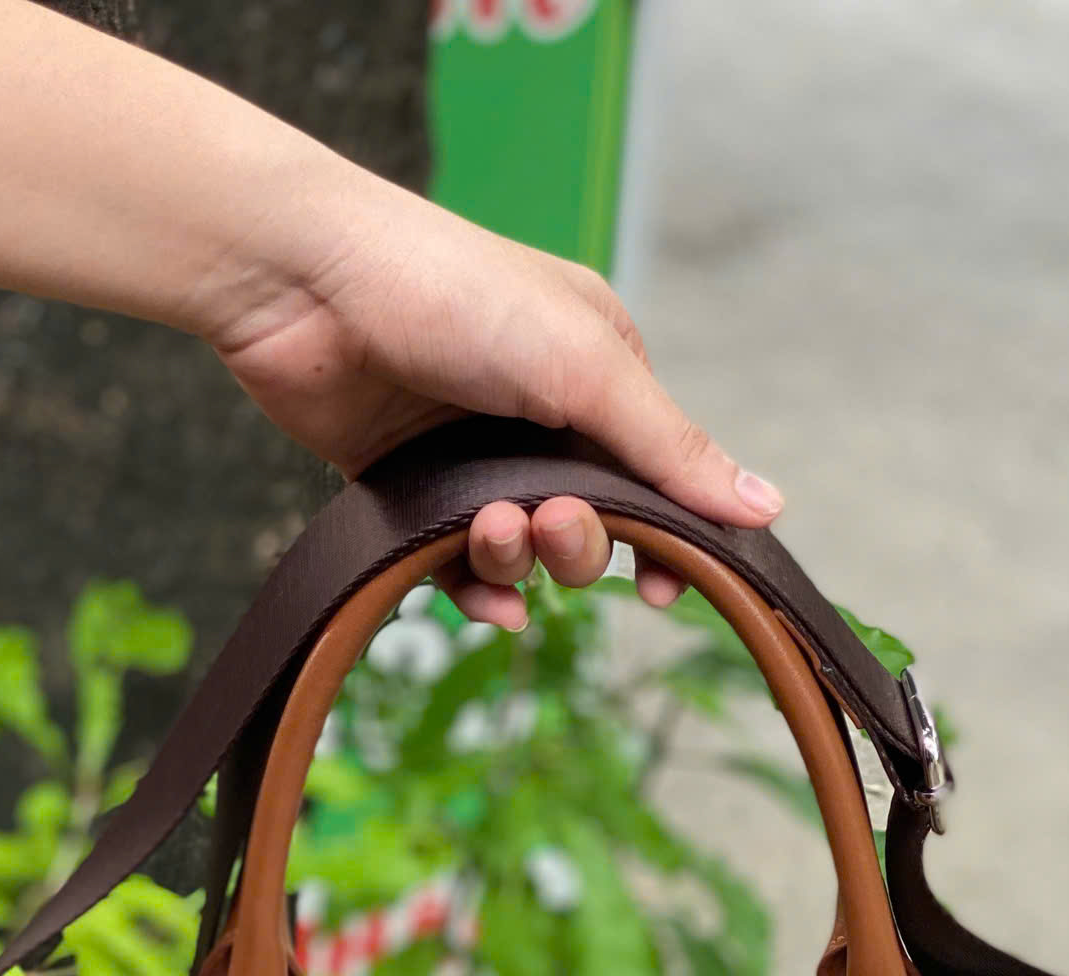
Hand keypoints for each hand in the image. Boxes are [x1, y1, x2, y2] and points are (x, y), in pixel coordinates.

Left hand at [209, 171, 783, 626]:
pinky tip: (474, 598)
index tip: (666, 586)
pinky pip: (458, 569)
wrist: (302, 284)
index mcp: (599, 370)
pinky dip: (473, 591)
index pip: (660, 475)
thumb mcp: (583, 365)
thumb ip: (670, 447)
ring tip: (486, 528)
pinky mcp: (410, 490)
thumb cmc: (450, 293)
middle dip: (579, 542)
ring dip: (516, 561)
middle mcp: (542, 414)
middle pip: (595, 524)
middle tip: (548, 524)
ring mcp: (473, 455)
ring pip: (526, 554)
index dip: (669, 537)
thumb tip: (767, 507)